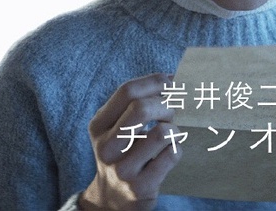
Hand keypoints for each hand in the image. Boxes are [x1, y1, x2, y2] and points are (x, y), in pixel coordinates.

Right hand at [80, 73, 181, 210]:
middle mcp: (106, 147)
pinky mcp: (140, 187)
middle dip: (165, 106)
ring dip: (174, 129)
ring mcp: (122, 169)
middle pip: (142, 108)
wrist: (112, 200)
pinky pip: (171, 155)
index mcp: (99, 125)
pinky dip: (177, 149)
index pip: (127, 91)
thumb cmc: (124, 151)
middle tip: (170, 114)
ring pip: (162, 133)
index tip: (170, 83)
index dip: (154, 82)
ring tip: (170, 135)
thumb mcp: (119, 126)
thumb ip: (138, 101)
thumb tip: (172, 76)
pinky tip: (170, 152)